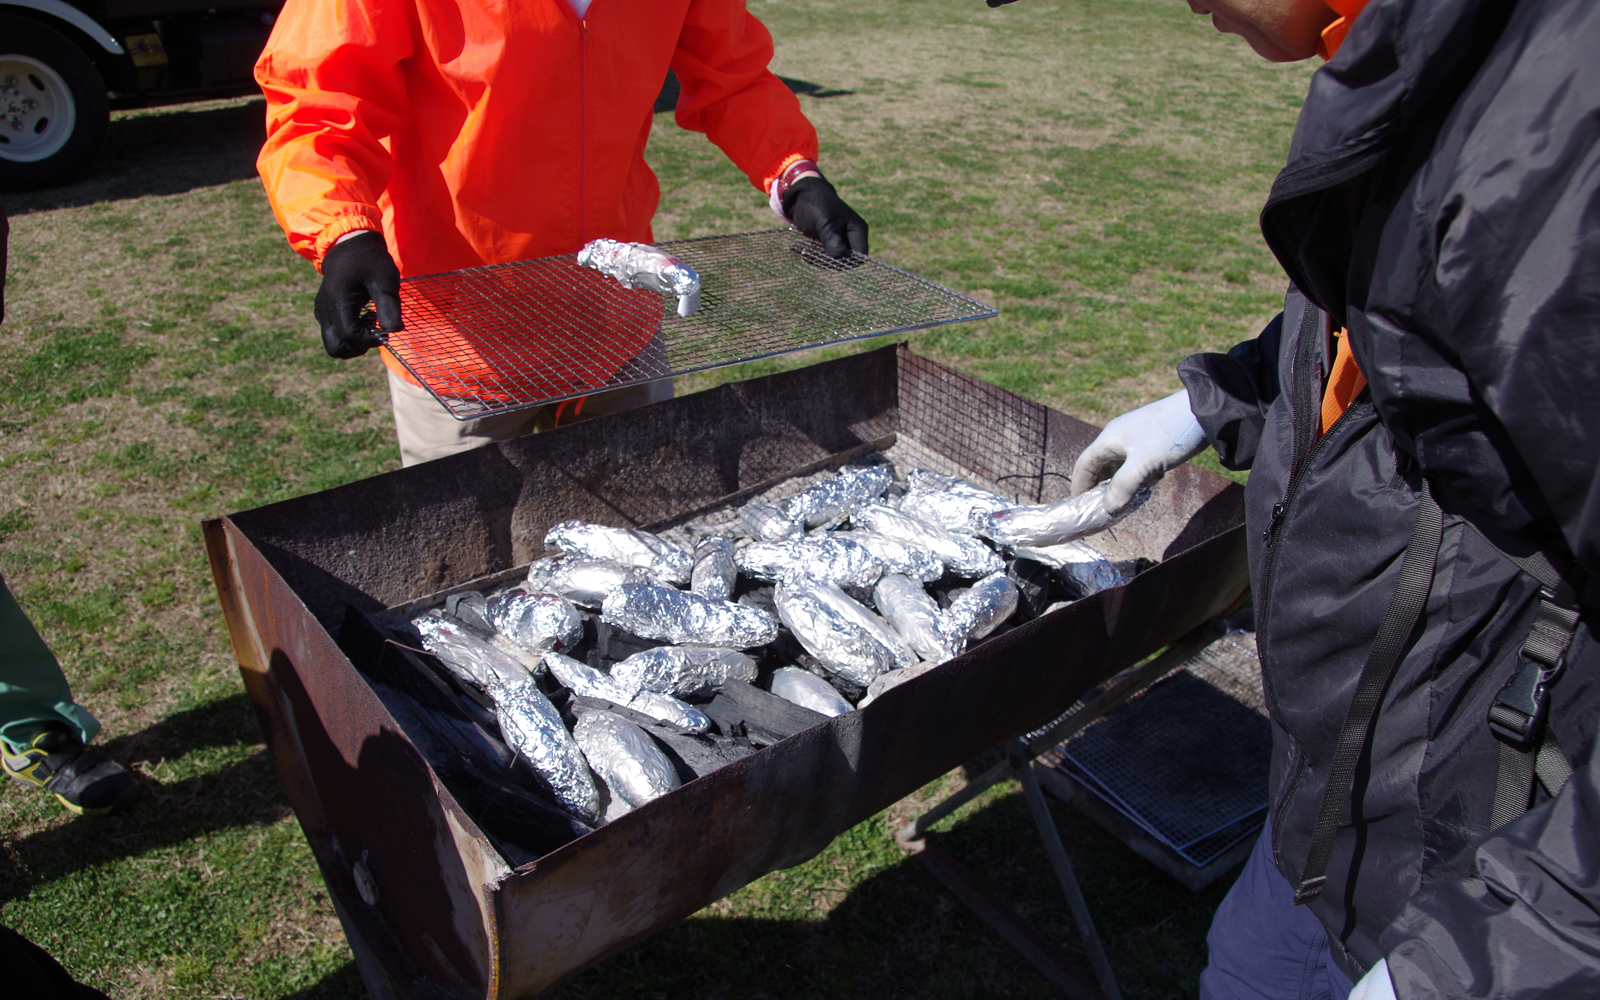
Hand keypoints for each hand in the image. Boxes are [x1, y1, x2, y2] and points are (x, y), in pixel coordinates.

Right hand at [314, 230, 402, 358]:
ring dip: (354, 342)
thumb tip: (394, 331)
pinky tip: (363, 316)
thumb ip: (388, 305)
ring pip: (334, 344)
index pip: (350, 336)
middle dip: (359, 347)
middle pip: (336, 348)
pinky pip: (334, 333)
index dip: (370, 340)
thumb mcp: (384, 279)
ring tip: (370, 322)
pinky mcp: (324, 311)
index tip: (385, 330)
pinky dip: (350, 333)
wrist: (349, 244)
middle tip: (375, 330)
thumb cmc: (369, 260)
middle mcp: (324, 310)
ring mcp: (322, 312)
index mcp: (337, 301)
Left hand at [783, 176, 868, 258]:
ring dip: (814, 256)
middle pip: (844, 261)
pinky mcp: (826, 242)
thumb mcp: (824, 223)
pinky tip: (798, 247)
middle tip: (807, 252)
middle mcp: (850, 237)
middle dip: (825, 259)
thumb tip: (840, 257)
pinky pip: (821, 255)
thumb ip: (833, 240)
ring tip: (800, 248)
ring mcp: (838, 240)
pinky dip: (809, 253)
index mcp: (857, 230)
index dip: (846, 262)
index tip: (827, 257)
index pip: (859, 256)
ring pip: (830, 260)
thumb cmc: (815, 205)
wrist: (800, 195)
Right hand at [1070, 389, 1208, 509]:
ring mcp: (1135, 437)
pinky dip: (1137, 476)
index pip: (1084, 465)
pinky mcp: (1151, 439)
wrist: (1204, 411)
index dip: (1079, 487)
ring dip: (1121, 484)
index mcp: (1110, 438)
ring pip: (1119, 466)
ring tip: (1128, 500)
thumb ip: (1123, 487)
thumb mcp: (1145, 465)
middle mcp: (1118, 436)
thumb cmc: (1171, 434)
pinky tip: (1148, 484)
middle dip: (1101, 488)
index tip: (1080, 507)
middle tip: (1106, 508)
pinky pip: (1135, 462)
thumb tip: (1107, 509)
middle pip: (1100, 466)